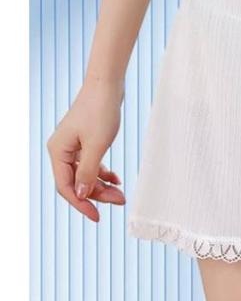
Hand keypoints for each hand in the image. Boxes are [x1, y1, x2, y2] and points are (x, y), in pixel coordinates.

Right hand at [46, 77, 125, 221]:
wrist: (107, 84)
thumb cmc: (101, 110)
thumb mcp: (97, 145)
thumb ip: (88, 172)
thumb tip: (81, 196)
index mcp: (58, 151)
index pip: (65, 187)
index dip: (81, 204)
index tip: (98, 217)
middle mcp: (62, 150)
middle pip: (77, 182)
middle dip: (97, 194)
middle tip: (120, 201)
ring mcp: (73, 145)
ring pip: (85, 174)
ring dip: (102, 185)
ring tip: (121, 193)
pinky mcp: (85, 141)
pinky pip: (91, 164)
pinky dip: (103, 172)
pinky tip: (116, 179)